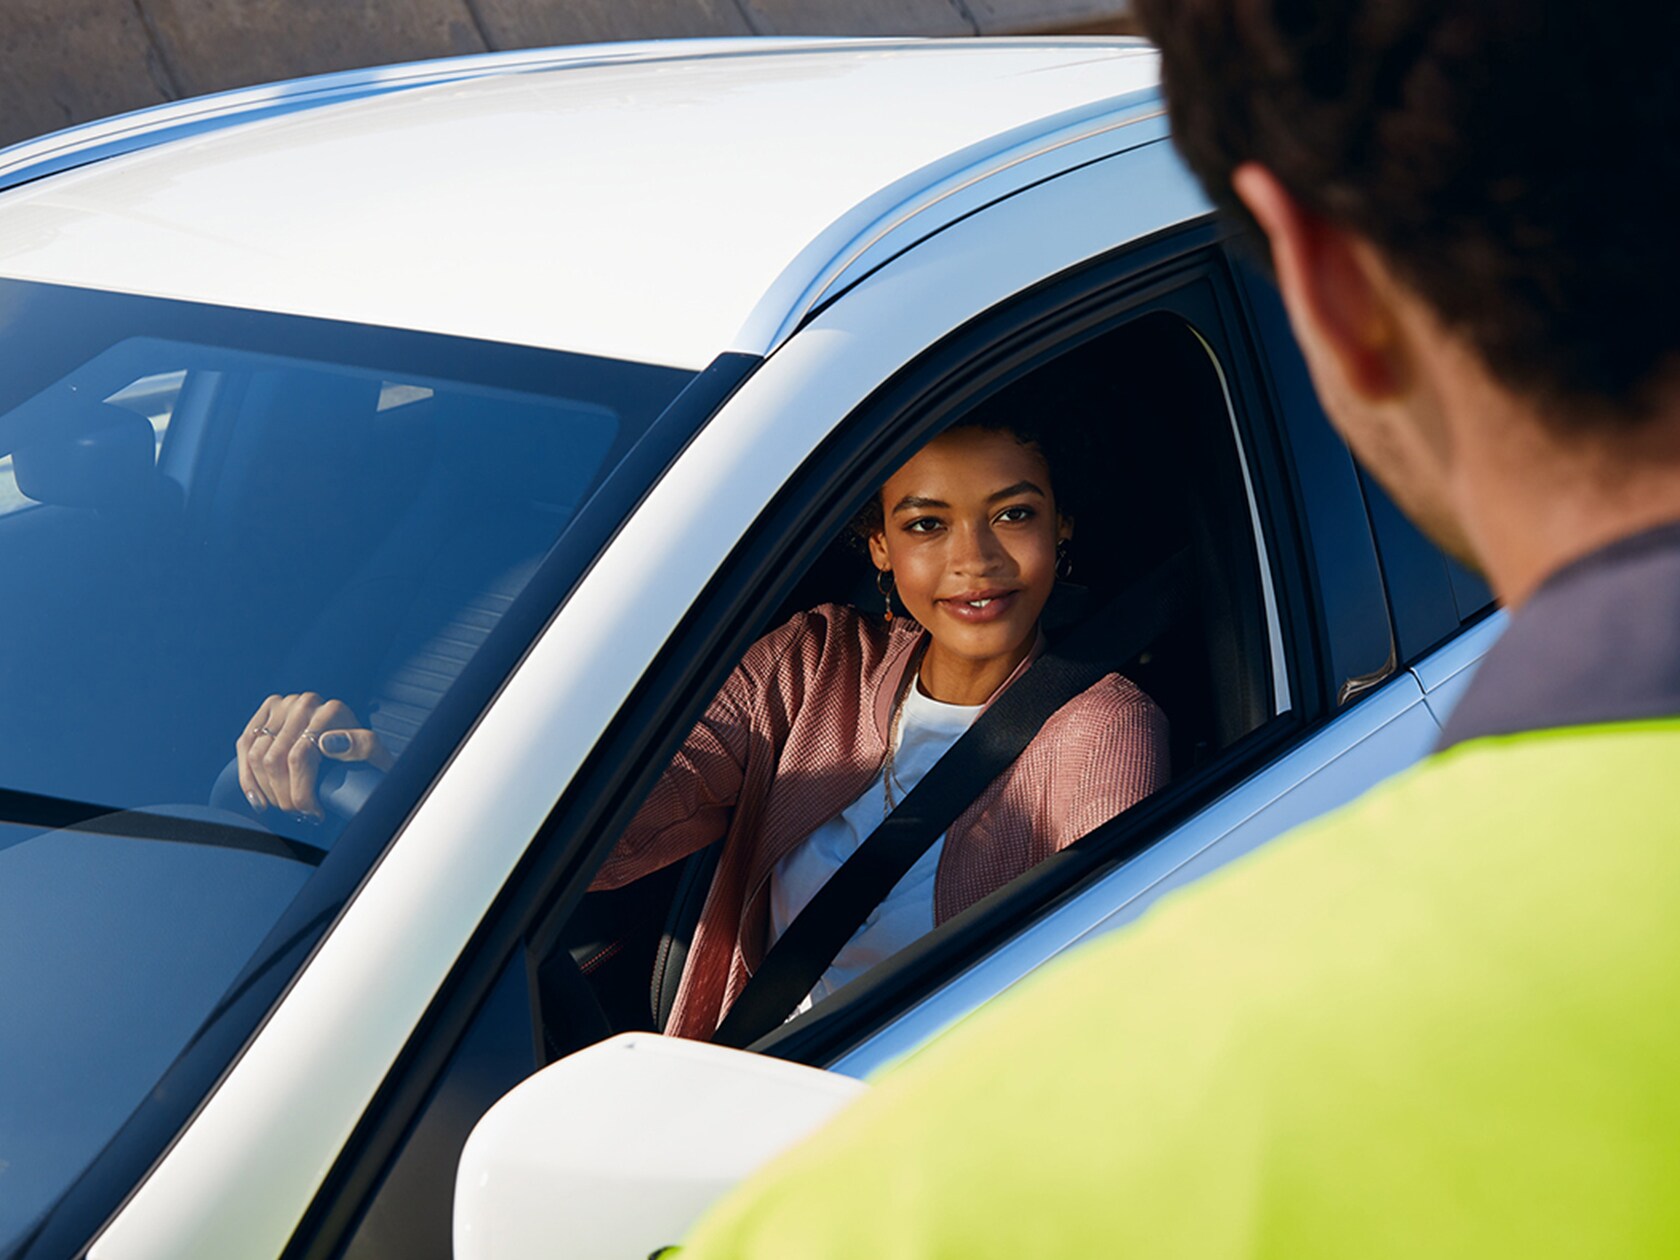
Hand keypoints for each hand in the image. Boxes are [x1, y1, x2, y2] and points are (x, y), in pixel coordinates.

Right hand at [236, 693, 392, 820]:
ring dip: (265, 790)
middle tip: (297, 814)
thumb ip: (363, 745)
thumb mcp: (377, 755)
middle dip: (283, 796)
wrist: (356, 744)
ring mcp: (283, 705)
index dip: (301, 792)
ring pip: (257, 756)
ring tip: (283, 806)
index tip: (312, 813)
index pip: (299, 758)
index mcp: (332, 711)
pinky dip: (247, 776)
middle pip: (275, 760)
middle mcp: (305, 703)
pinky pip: (244, 745)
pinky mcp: (266, 712)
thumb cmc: (366, 757)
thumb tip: (326, 742)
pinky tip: (258, 799)